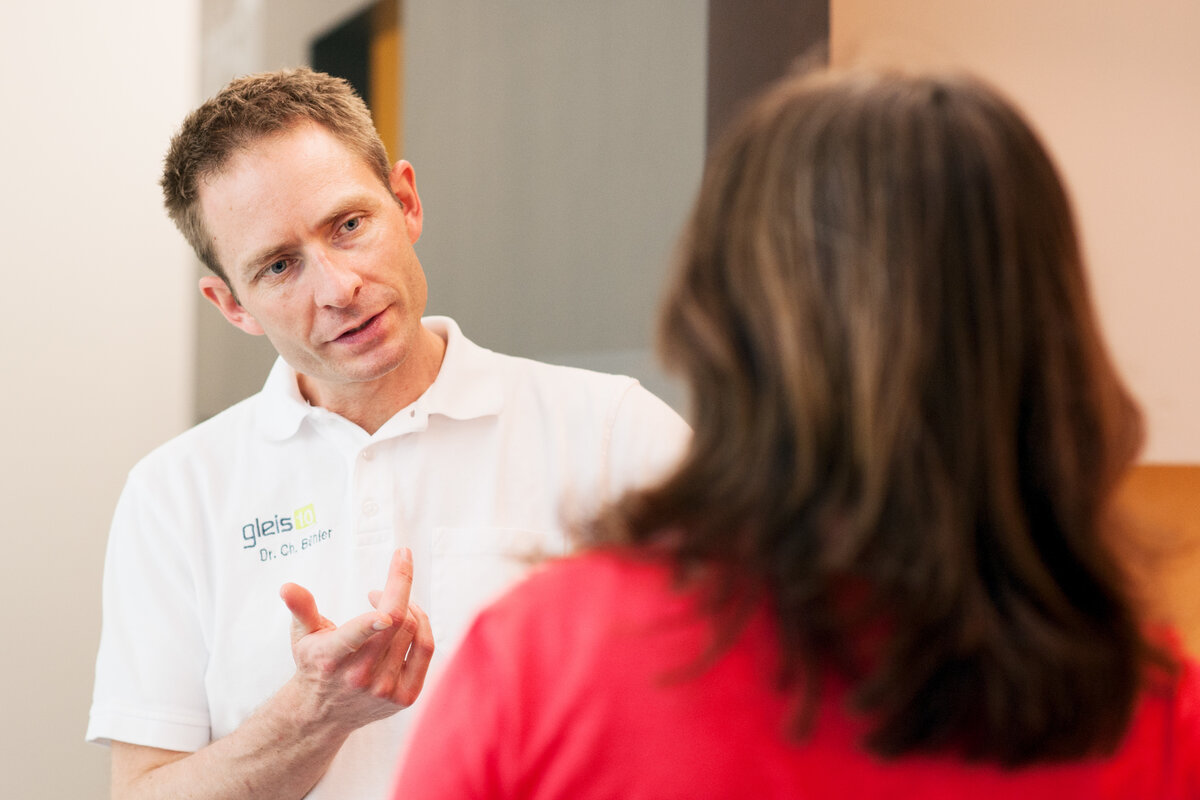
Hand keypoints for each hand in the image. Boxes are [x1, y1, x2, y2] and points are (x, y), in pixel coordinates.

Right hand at [279, 547, 433, 732]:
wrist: (323, 715)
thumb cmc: (315, 664)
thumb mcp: (303, 637)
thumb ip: (301, 608)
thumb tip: (286, 586)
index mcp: (331, 658)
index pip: (356, 635)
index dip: (372, 619)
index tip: (380, 596)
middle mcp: (360, 676)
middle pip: (396, 622)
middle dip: (398, 587)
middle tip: (387, 580)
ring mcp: (385, 689)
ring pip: (412, 630)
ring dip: (407, 605)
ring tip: (390, 603)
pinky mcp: (405, 696)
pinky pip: (425, 648)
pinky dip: (422, 624)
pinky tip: (409, 617)